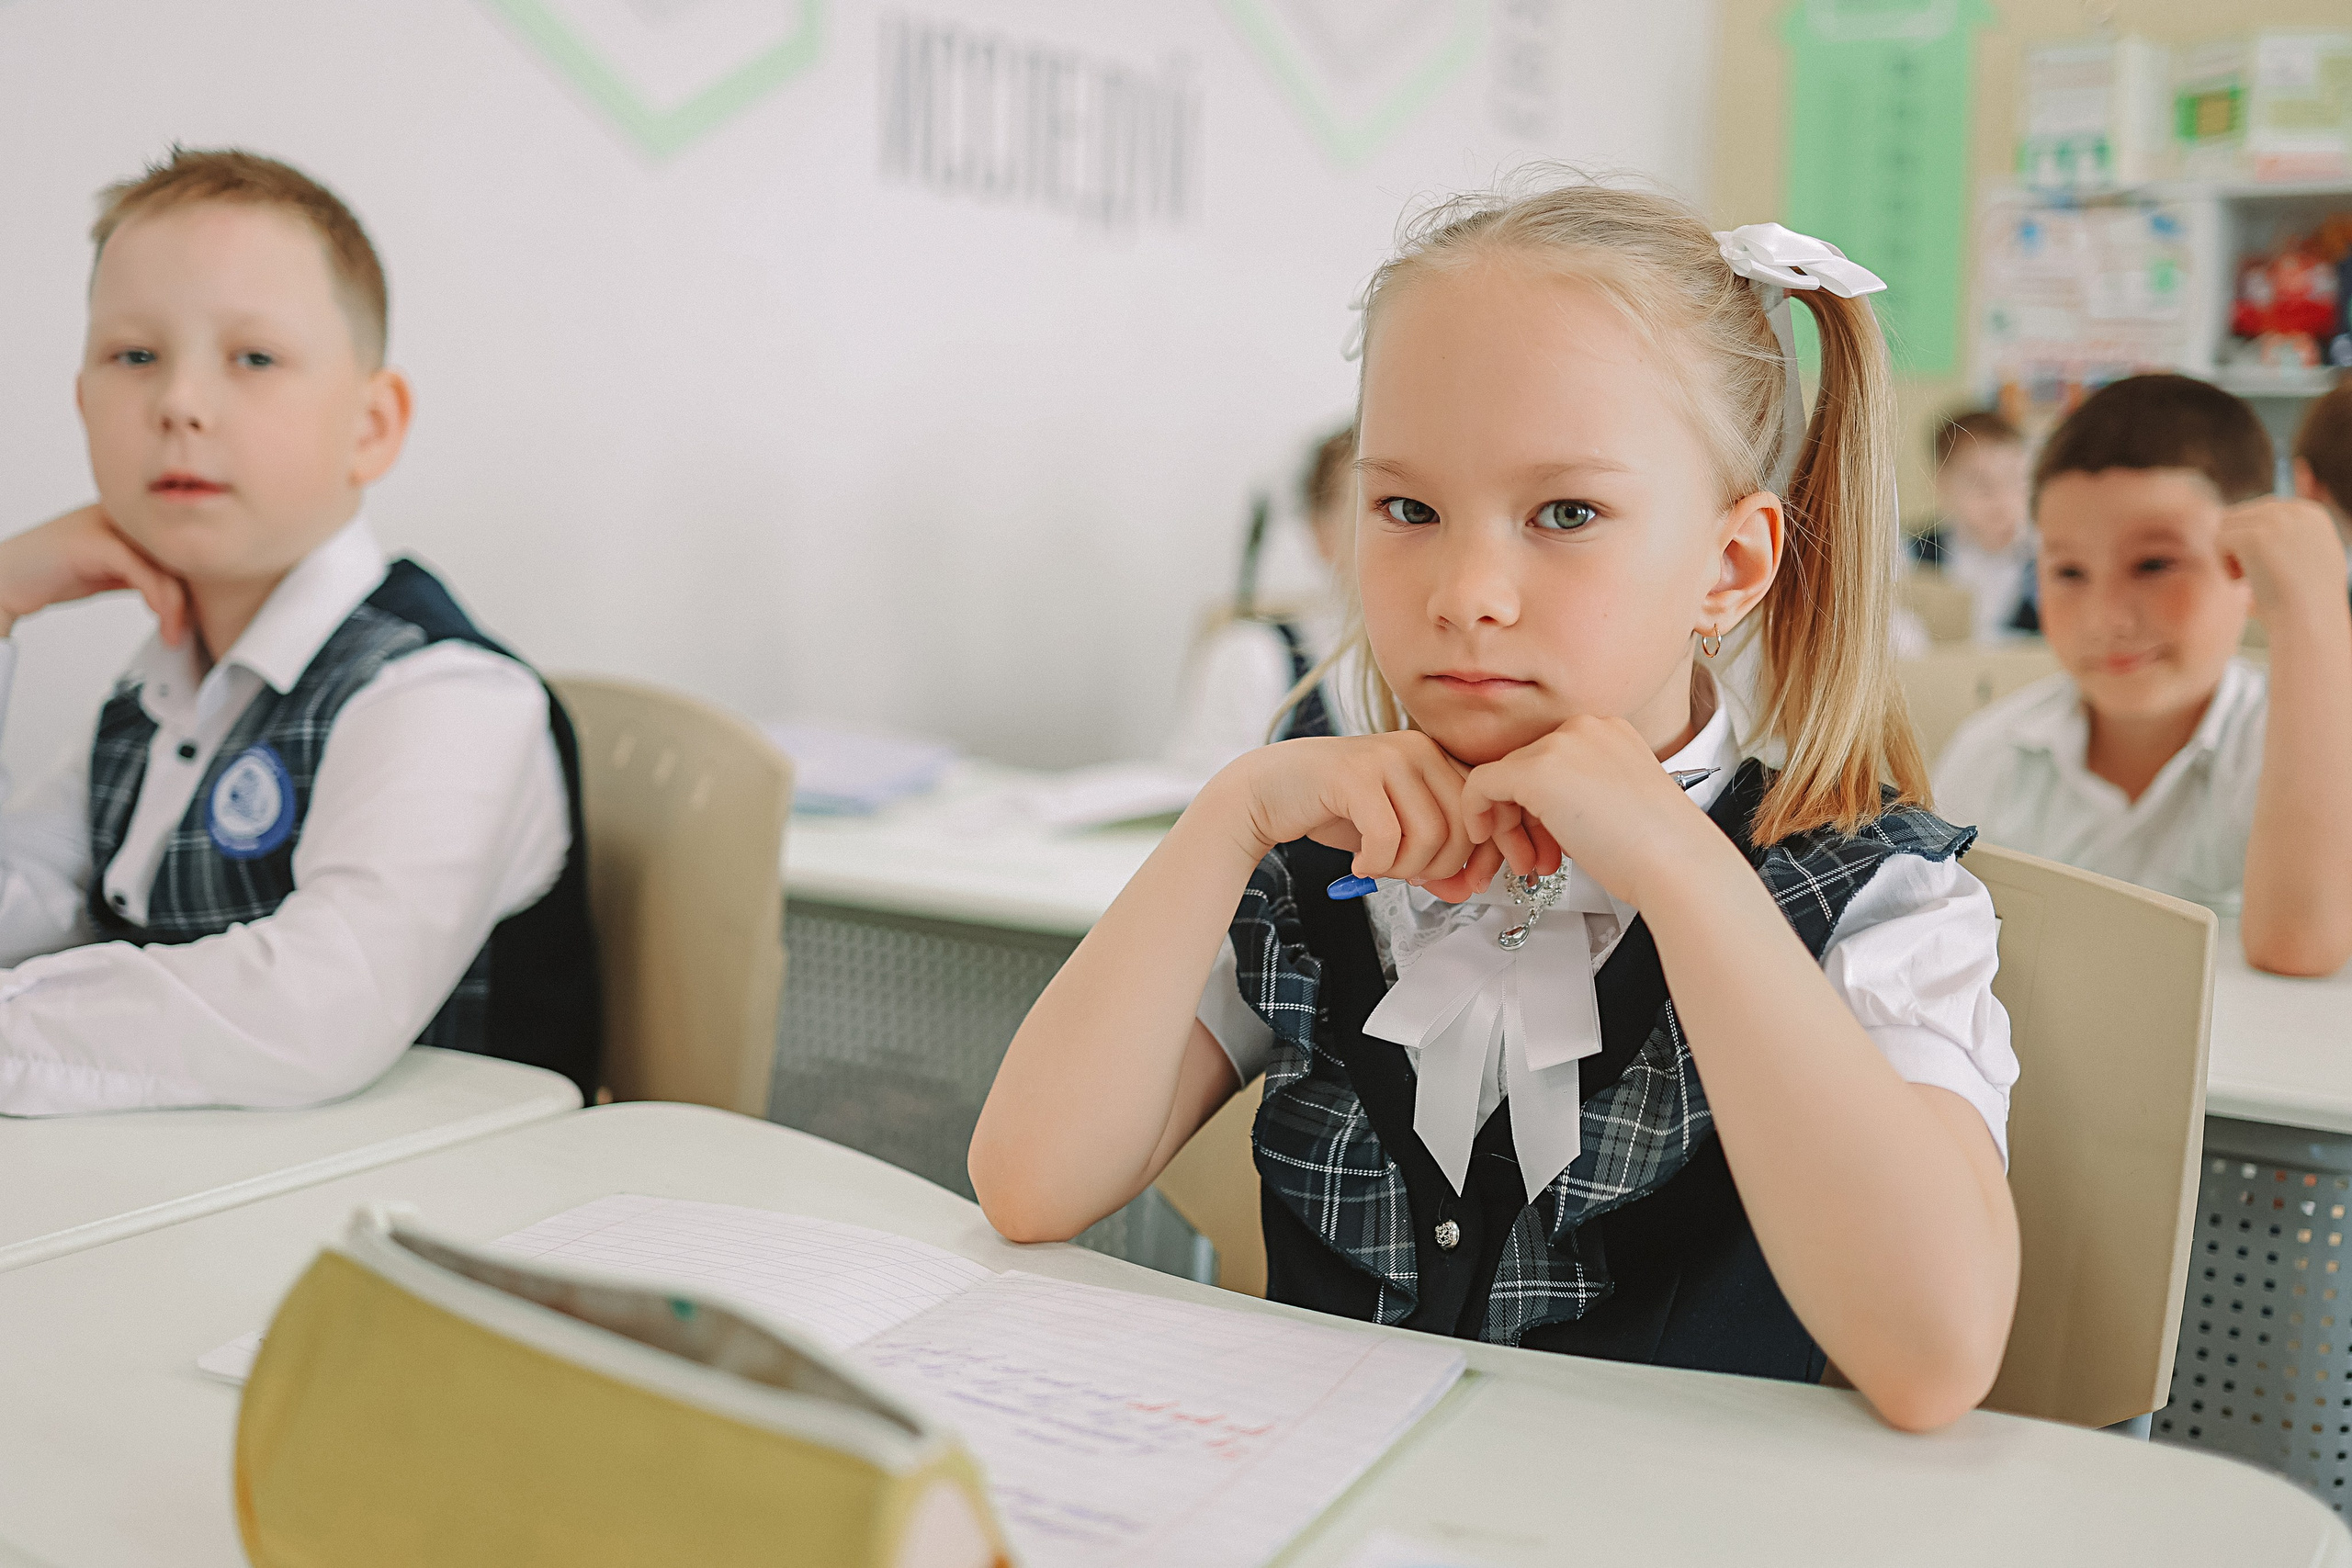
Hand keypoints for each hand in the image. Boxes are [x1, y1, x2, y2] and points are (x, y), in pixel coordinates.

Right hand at [0, 505, 187, 643]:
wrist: (6, 577)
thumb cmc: (56, 571)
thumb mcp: (114, 570)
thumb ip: (146, 571)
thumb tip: (187, 590)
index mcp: (130, 516)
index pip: (180, 544)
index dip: (198, 579)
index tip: (202, 611)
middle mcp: (121, 513)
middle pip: (177, 552)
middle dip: (191, 594)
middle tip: (192, 626)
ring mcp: (106, 523)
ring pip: (163, 562)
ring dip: (176, 604)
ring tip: (174, 630)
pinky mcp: (92, 541)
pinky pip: (139, 568)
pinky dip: (156, 596)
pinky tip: (160, 616)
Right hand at [1205, 731, 1505, 901]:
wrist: (1268, 789)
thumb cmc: (1331, 808)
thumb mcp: (1393, 834)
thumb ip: (1432, 857)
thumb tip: (1466, 888)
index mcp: (1434, 756)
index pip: (1480, 812)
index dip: (1482, 856)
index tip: (1465, 883)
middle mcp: (1416, 749)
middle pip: (1461, 828)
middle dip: (1438, 868)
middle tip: (1406, 878)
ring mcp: (1385, 757)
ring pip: (1429, 835)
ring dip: (1404, 869)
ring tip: (1378, 868)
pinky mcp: (1354, 775)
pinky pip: (1386, 836)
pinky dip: (1376, 863)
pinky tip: (1359, 863)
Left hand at [1458, 715, 1720, 906]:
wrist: (1675, 863)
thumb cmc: (1656, 849)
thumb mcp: (1615, 806)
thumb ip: (1577, 795)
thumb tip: (1542, 811)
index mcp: (1610, 732)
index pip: (1551, 762)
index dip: (1541, 809)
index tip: (1548, 843)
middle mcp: (1585, 728)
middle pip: (1525, 769)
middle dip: (1522, 821)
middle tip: (1532, 859)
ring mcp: (1560, 745)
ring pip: (1504, 779)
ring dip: (1507, 826)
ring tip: (1527, 863)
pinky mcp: (1536, 769)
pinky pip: (1481, 784)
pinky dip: (1477, 813)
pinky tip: (1488, 840)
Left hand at [2220, 498, 2350, 631]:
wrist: (2310, 623)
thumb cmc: (2302, 604)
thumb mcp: (2303, 563)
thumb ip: (2283, 543)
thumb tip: (2244, 532)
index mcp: (2311, 514)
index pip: (2262, 512)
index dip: (2250, 542)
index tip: (2263, 568)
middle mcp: (2295, 511)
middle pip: (2240, 516)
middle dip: (2236, 546)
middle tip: (2247, 577)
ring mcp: (2276, 520)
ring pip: (2225, 526)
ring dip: (2227, 554)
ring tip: (2244, 580)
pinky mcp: (2255, 536)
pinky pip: (2218, 541)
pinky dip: (2222, 565)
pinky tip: (2241, 582)